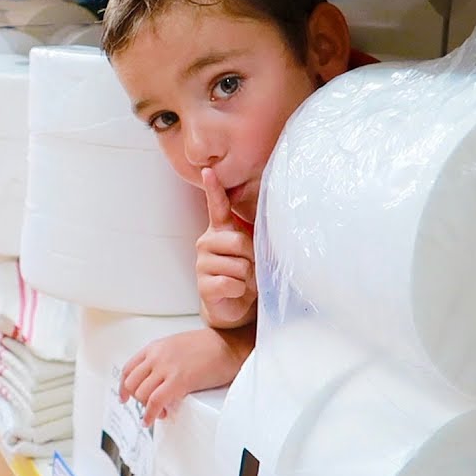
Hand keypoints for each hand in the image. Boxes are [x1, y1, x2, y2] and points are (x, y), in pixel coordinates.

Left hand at [119, 326, 252, 425]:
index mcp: (156, 347)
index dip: (124, 386)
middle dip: (136, 398)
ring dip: (146, 408)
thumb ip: (165, 359)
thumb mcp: (179, 346)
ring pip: (141, 394)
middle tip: (147, 407)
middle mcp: (157, 356)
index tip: (124, 396)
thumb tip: (160, 379)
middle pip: (132, 383)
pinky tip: (152, 420)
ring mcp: (166, 368)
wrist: (230, 344)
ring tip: (158, 414)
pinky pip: (154, 402)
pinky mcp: (178, 381)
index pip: (129, 368)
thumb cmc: (211, 345)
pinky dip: (149, 414)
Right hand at [197, 167, 256, 328]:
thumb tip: (273, 223)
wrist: (234, 305)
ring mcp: (202, 264)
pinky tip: (234, 292)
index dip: (213, 188)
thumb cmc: (245, 273)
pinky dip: (239, 291)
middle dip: (251, 258)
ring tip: (242, 281)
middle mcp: (206, 243)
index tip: (208, 170)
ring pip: (238, 265)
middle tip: (250, 269)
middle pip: (238, 241)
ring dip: (247, 278)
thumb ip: (254, 235)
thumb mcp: (252, 251)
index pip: (216, 206)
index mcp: (220, 231)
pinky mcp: (204, 285)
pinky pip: (231, 283)